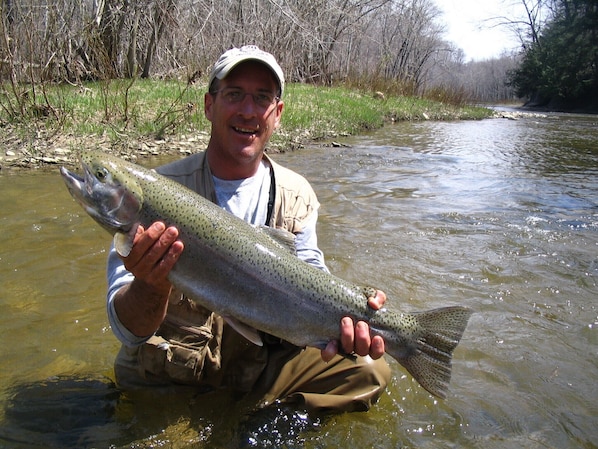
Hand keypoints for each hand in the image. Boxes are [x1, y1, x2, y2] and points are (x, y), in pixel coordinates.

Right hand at [112, 222, 183, 336]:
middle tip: (162, 225)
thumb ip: (140, 235)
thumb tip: (144, 220)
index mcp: (124, 254)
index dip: (133, 235)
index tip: (141, 226)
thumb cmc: (147, 257)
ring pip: (152, 257)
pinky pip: (164, 267)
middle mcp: (131, 265)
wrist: (150, 285)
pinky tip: (179, 246)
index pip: (126, 243)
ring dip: (163, 243)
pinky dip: (171, 256)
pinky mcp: (156, 280)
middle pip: (140, 249)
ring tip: (173, 232)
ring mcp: (143, 274)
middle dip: (151, 236)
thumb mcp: (139, 247)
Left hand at [320, 290, 386, 361]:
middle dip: (362, 339)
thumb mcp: (369, 296)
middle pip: (362, 351)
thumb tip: (374, 304)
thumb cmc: (356, 300)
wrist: (334, 300)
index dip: (378, 348)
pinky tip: (332, 342)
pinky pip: (328, 355)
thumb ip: (378, 297)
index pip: (376, 352)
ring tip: (346, 321)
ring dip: (348, 338)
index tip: (377, 337)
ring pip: (347, 350)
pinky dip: (330, 351)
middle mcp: (356, 345)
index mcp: (368, 337)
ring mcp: (341, 345)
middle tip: (360, 324)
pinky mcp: (327, 344)